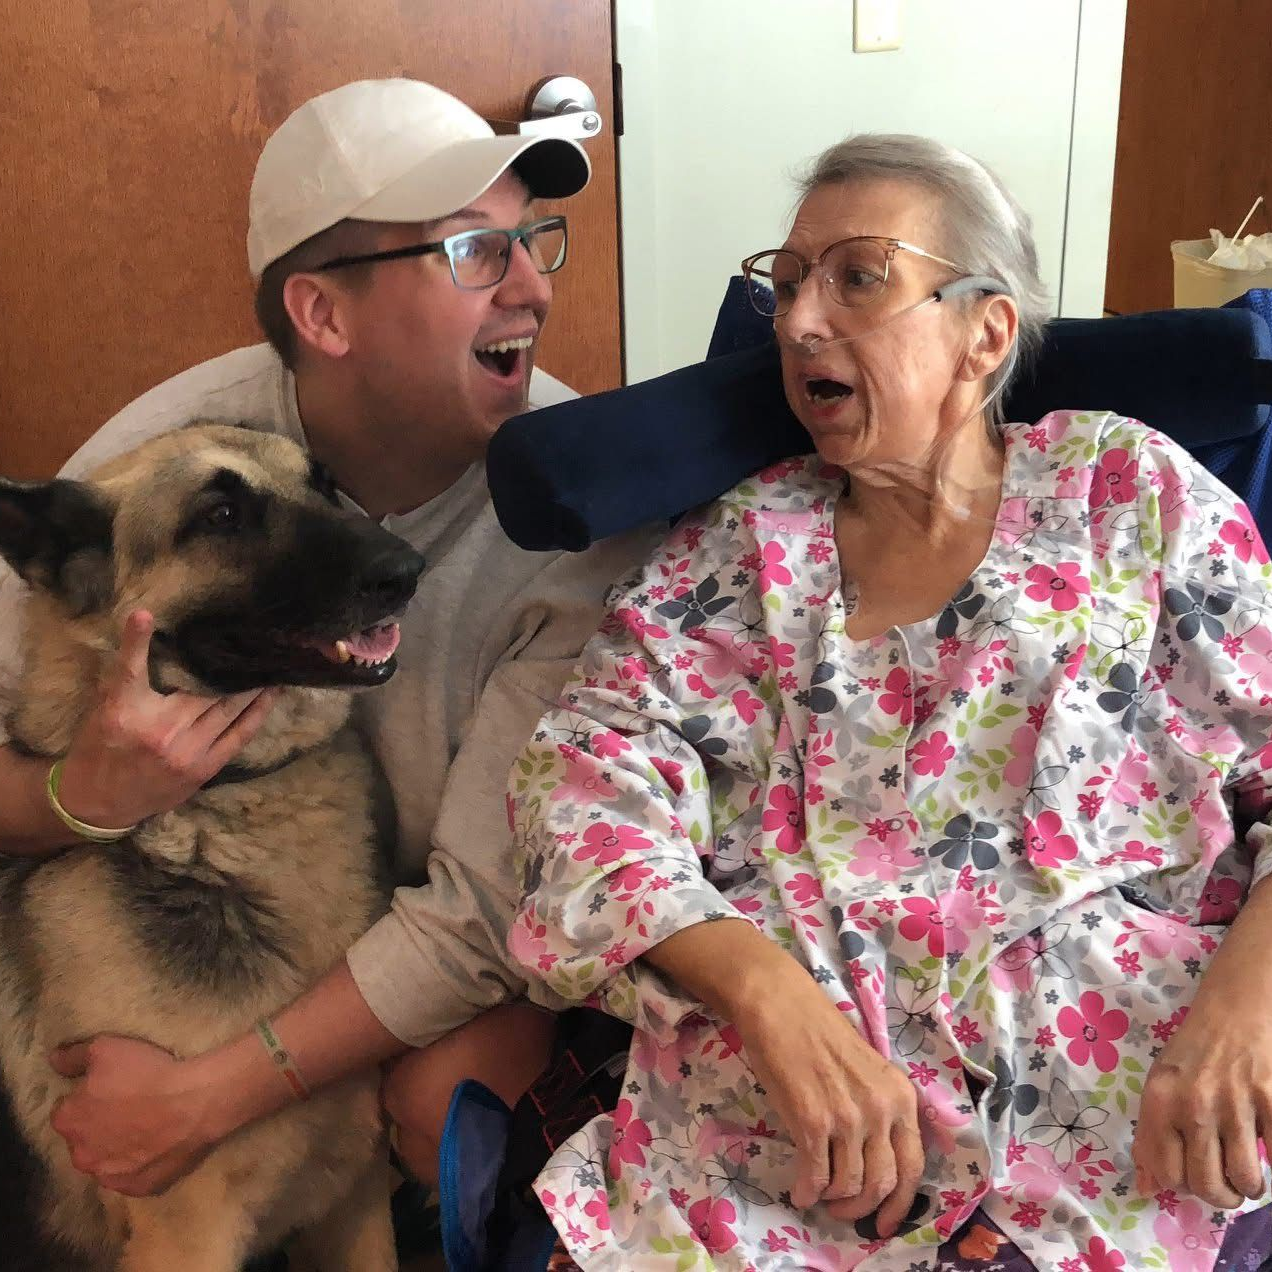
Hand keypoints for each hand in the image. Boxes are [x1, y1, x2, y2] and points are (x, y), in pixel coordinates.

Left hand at [49, 1035, 222, 1195]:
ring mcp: (109, 1176)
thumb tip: (53, 1060)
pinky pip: (131, 1176)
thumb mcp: (107, 1048)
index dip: (87, 1098)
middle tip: (128, 1107)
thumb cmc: (148, 1073)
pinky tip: (154, 1147)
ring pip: (105, 1160)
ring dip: (116, 1148)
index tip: (108, 1089)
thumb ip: (74, 1056)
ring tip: (144, 1128)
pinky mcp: (136, 1188)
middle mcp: (81, 1155)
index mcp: (68, 1121)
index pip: (66, 1110)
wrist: (194, 1103)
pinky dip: (138, 1164)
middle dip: (98, 1126)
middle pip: (84, 1139)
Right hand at [56, 610, 276, 829]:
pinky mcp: (204, 768)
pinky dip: (257, 714)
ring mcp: (188, 752)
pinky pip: (239, 736)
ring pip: (229, 710)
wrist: (100, 803)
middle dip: (230, 666)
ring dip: (252, 686)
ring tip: (272, 662)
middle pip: (203, 689)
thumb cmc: (101, 749)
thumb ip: (128, 679)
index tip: (144, 614)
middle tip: (254, 640)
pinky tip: (271, 695)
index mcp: (126, 712)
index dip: (136, 640)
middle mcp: (161, 731)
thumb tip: (148, 637)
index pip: (131, 669)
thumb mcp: (102, 709)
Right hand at [732, 966, 922, 1235]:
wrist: (781, 1005)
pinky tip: (799, 1190)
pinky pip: (816, 1175)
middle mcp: (882, 1110)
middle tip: (842, 1210)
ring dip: (832, 1199)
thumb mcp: (869, 1071)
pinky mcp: (813, 1121)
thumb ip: (879, 1111)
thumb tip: (875, 1161)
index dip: (900, 1204)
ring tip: (818, 1193)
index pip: (914, 1166)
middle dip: (861, 1208)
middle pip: (883, 1183)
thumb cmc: (820, 1031)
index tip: (885, 1223)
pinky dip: (807, 1191)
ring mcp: (848, 1117)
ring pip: (849, 1185)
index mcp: (901, 1096)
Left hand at [1133, 993, 1271, 1207]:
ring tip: (1248, 1172)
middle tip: (1227, 1186)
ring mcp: (1235, 1103)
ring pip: (1244, 1180)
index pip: (1167, 1174)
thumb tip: (1147, 1188)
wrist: (1234, 1008)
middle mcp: (1193, 1105)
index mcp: (1160, 1102)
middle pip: (1207, 1185)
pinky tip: (1266, 1148)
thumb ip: (1150, 1136)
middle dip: (1221, 1197)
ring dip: (1250, 1186)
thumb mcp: (1159, 1084)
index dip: (1184, 1187)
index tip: (1194, 1179)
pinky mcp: (1271, 1100)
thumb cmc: (1193, 1051)